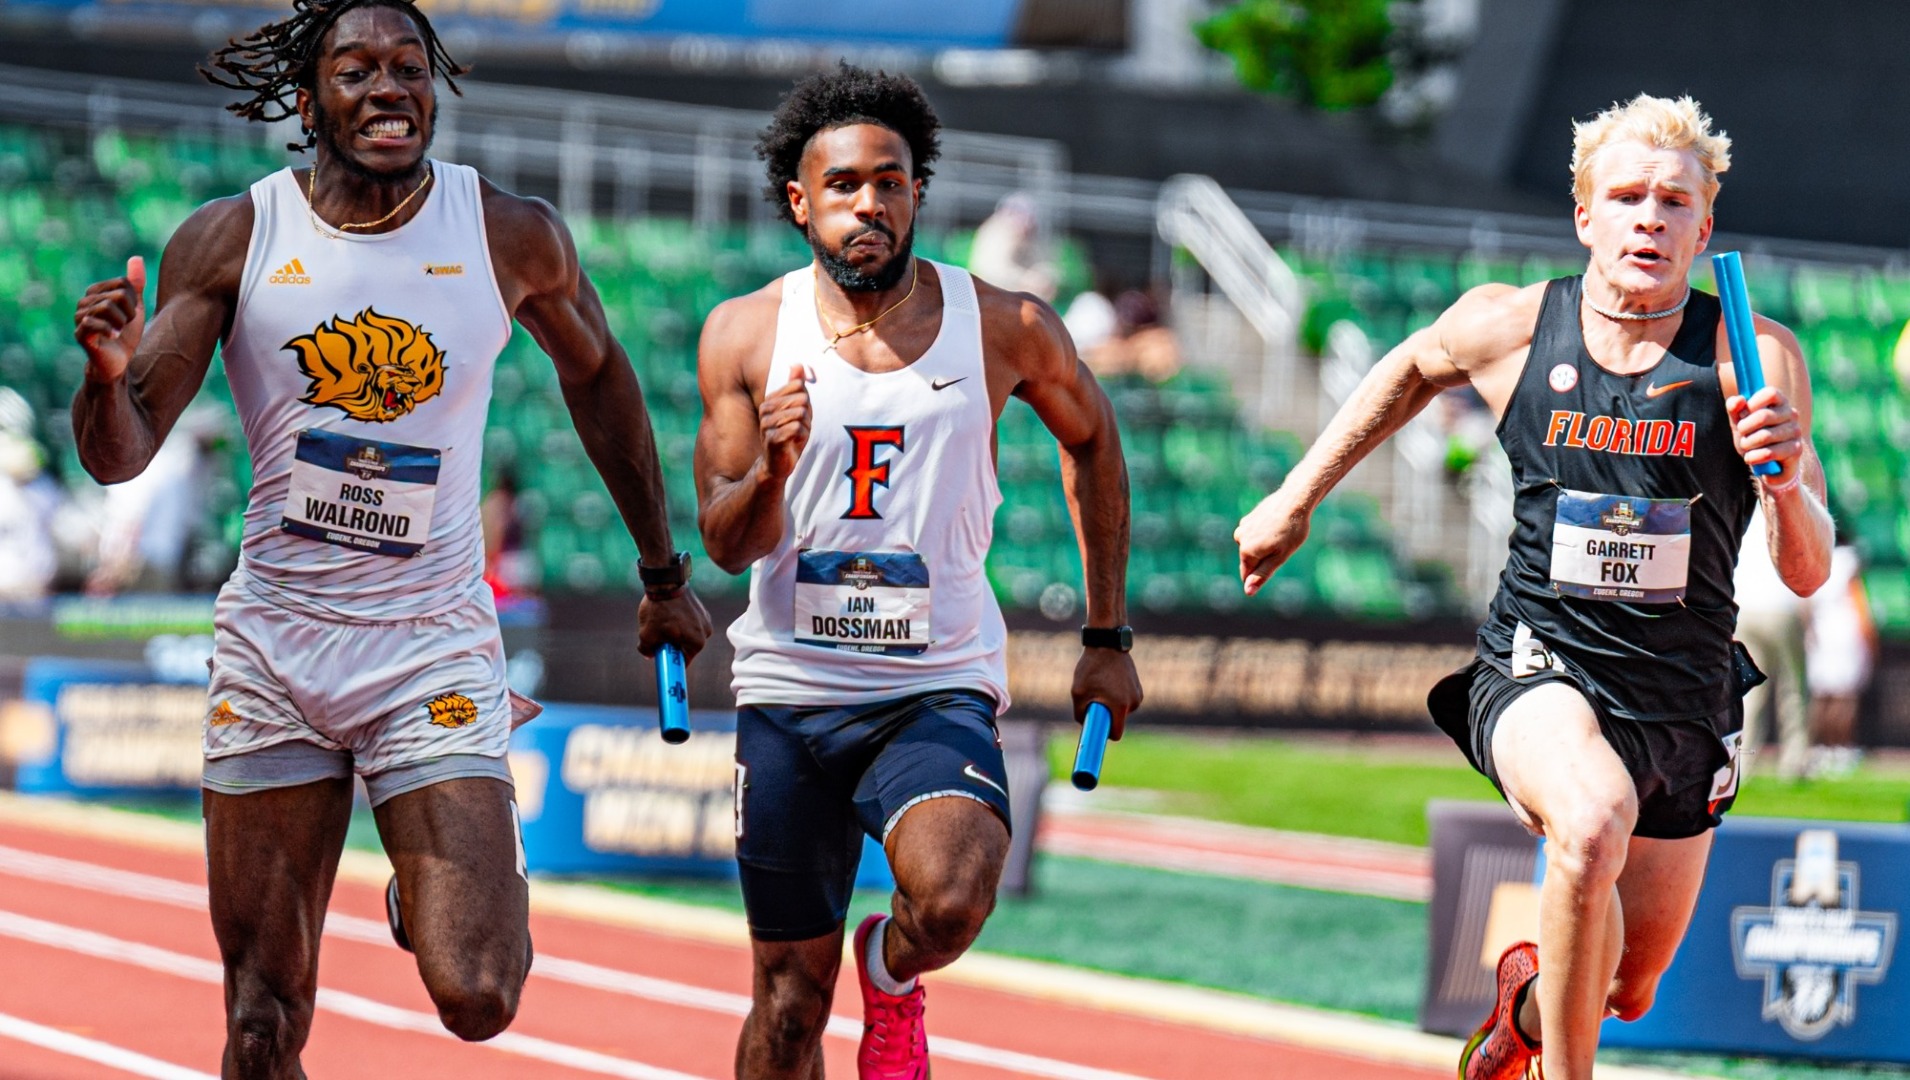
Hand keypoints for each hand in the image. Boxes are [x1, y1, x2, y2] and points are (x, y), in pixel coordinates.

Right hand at [74, 256, 146, 381]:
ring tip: (117, 332)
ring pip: (108, 306)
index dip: (133, 301)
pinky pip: (94, 322)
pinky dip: (110, 330)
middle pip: (118, 295)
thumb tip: (136, 257)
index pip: (123, 283)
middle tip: (123, 326)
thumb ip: (135, 284)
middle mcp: (84, 302)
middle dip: (128, 314)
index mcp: (95, 293)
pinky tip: (113, 337)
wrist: (119, 362)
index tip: (128, 315)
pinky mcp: (80, 334)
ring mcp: (79, 318)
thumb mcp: (135, 307)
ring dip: (121, 323)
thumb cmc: (125, 334)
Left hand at [637, 587, 713, 661]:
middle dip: (672, 645)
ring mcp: (705, 619)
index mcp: (697, 643)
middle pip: (686, 647)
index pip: (683, 662)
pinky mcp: (701, 609)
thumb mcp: (646, 634)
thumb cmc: (658, 610)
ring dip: (675, 632)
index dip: (670, 661)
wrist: (666, 582)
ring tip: (662, 622)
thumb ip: (647, 650)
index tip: (661, 658)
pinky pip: (689, 623)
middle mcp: (706, 633)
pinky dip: (679, 622)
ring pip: (687, 634)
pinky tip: (668, 614)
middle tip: (657, 638)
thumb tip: (650, 654)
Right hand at [758, 364, 811, 482]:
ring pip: (800, 414)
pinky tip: (794, 443)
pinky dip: (802, 436)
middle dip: (807, 417)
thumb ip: (796, 386)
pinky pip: (797, 428)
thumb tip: (798, 364)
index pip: (799, 388)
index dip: (806, 404)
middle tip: (799, 428)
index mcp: (770, 400)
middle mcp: (765, 409)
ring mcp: (767, 424)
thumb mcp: (797, 407)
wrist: (779, 462)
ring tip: (796, 436)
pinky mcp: (771, 438)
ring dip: (805, 427)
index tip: (799, 416)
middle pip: (802, 400)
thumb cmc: (790, 434)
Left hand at [1072, 646, 1141, 739]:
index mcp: (1119, 706)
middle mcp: (1133, 702)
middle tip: (1094, 700)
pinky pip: (1125, 700)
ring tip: (1101, 685)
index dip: (1105, 734)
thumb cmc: (1092, 668)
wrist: (1108, 644)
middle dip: (1105, 715)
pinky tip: (1109, 680)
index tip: (1097, 732)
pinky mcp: (1138, 687)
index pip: (1116, 734)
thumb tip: (1086, 723)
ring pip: (1121, 710)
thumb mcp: (1078, 692)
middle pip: (1117, 721)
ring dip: (1111, 703)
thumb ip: (1080, 713)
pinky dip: (1116, 695)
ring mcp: (1137, 694)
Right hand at [1235, 488, 1311, 596]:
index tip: (1277, 561)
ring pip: (1253, 546)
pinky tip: (1278, 526)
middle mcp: (1240, 538)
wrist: (1295, 500)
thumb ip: (1262, 575)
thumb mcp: (1279, 557)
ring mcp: (1243, 526)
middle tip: (1283, 546)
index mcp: (1246, 551)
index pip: (1247, 574)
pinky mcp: (1249, 518)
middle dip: (1265, 558)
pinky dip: (1264, 534)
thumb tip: (1247, 592)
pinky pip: (1255, 534)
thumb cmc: (1291, 531)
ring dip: (1265, 546)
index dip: (1262, 574)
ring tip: (1282, 534)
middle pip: (1250, 560)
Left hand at [1727, 387, 1804, 484]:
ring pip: (1765, 436)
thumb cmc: (1752, 438)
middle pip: (1763, 416)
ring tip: (1746, 447)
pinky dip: (1753, 457)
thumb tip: (1739, 400)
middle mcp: (1791, 414)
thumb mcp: (1739, 422)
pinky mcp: (1796, 449)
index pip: (1771, 393)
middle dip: (1744, 428)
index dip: (1753, 403)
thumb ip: (1734, 408)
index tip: (1744, 413)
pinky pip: (1769, 453)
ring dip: (1747, 444)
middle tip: (1741, 434)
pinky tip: (1751, 458)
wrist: (1766, 465)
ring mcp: (1796, 431)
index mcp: (1779, 402)